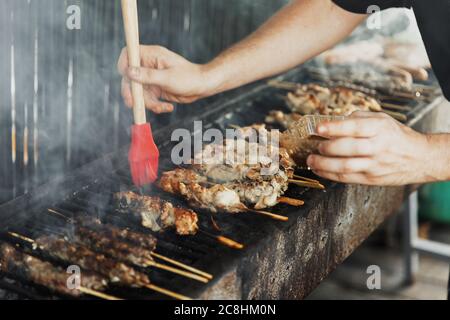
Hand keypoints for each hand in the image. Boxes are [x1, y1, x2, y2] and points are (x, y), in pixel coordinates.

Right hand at [118, 45, 214, 112]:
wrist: (203, 86)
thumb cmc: (189, 77)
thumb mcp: (168, 78)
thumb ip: (148, 76)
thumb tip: (129, 72)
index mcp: (151, 55)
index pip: (128, 54)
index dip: (124, 64)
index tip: (126, 77)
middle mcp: (148, 65)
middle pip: (129, 77)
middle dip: (132, 92)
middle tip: (132, 103)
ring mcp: (151, 78)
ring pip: (138, 92)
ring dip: (147, 103)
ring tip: (161, 107)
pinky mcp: (156, 89)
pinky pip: (148, 99)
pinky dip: (155, 106)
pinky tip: (168, 107)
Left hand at [306, 112, 433, 185]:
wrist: (420, 158)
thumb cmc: (397, 137)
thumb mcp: (382, 120)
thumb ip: (359, 118)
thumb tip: (335, 120)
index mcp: (380, 128)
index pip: (355, 127)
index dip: (335, 127)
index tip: (319, 128)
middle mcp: (378, 146)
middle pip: (348, 148)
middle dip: (327, 148)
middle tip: (316, 146)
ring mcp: (374, 165)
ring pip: (345, 166)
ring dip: (324, 164)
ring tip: (311, 160)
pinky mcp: (371, 179)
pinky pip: (346, 178)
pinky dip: (329, 174)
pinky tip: (319, 169)